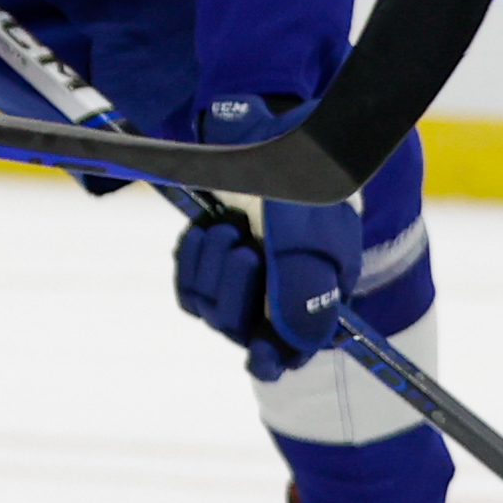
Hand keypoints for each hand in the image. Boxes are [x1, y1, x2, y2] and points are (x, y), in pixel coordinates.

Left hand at [170, 96, 361, 377]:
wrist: (267, 142)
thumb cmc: (301, 190)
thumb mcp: (307, 238)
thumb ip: (303, 292)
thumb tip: (293, 348)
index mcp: (315, 299)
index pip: (290, 352)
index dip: (273, 360)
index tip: (260, 359)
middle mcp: (276, 300)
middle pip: (238, 329)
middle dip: (235, 289)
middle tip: (246, 247)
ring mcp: (240, 284)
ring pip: (208, 308)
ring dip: (212, 267)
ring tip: (229, 228)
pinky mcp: (209, 267)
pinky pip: (187, 288)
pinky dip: (191, 260)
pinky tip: (205, 229)